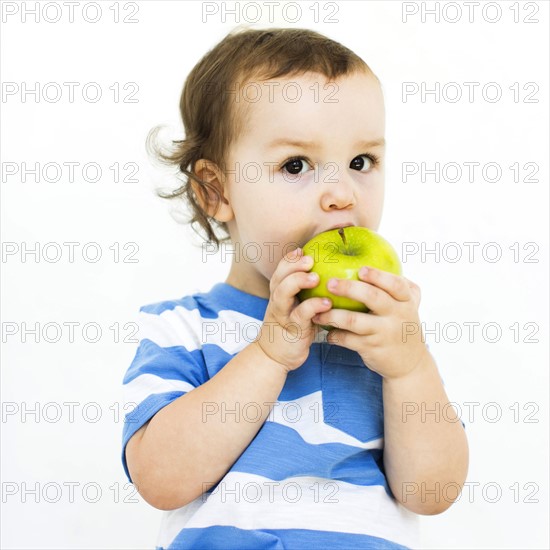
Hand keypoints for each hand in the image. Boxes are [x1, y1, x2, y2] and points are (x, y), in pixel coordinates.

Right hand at [254, 247, 332, 372]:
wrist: (273, 358)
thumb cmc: (292, 329)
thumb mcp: (296, 308)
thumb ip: (305, 293)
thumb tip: (329, 274)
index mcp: (279, 294)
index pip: (280, 271)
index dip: (289, 259)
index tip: (303, 250)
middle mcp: (277, 302)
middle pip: (278, 278)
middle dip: (292, 266)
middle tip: (310, 260)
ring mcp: (282, 316)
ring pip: (282, 294)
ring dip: (297, 282)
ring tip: (316, 277)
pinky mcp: (292, 330)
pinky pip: (300, 316)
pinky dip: (313, 307)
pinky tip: (327, 303)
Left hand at [311, 266, 428, 379]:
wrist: (410, 364)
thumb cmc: (401, 326)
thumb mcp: (407, 306)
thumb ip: (397, 286)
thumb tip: (374, 259)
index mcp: (406, 301)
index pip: (396, 285)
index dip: (378, 276)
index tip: (361, 269)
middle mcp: (398, 316)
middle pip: (373, 297)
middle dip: (349, 288)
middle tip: (329, 283)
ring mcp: (385, 333)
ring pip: (354, 321)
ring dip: (332, 315)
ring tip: (317, 312)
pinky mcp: (372, 349)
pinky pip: (348, 340)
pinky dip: (334, 335)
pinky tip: (326, 332)